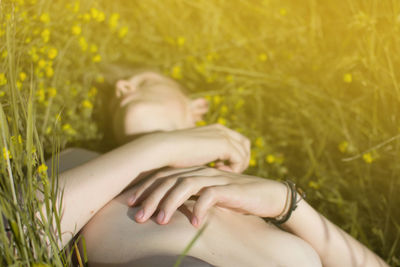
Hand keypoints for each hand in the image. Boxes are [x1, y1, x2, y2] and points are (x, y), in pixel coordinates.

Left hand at [129, 167, 286, 226]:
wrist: (268, 195)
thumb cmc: (236, 198)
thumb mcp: (208, 196)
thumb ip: (191, 197)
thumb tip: (167, 208)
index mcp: (195, 171)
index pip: (164, 175)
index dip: (146, 187)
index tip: (130, 202)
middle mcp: (202, 171)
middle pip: (170, 179)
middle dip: (151, 197)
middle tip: (137, 215)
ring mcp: (215, 178)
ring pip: (185, 185)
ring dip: (170, 203)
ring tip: (160, 221)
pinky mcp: (229, 188)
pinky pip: (210, 196)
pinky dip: (199, 209)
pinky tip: (193, 223)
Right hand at [155, 124, 250, 172]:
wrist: (165, 150)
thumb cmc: (175, 154)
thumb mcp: (195, 151)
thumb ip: (207, 154)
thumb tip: (215, 165)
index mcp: (215, 129)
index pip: (237, 141)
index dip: (234, 155)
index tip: (221, 168)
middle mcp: (222, 129)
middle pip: (245, 145)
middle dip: (241, 160)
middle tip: (227, 172)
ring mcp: (224, 136)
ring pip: (245, 153)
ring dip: (237, 166)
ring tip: (222, 174)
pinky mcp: (224, 145)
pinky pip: (240, 159)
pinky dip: (234, 169)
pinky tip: (220, 173)